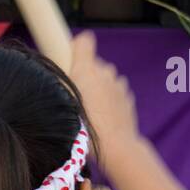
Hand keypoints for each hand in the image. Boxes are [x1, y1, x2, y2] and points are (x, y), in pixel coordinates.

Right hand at [68, 31, 139, 173]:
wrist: (116, 147)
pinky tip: (104, 118)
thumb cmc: (86, 129)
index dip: (76, 50)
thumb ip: (62, 83)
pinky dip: (109, 101)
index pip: (84, 41)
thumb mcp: (64, 104)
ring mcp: (119, 84)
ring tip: (92, 112)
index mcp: (86, 69)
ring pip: (105, 80)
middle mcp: (105, 71)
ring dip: (98, 90)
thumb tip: (63, 75)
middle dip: (86, 77)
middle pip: (94, 65)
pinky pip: (115, 93)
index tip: (71, 63)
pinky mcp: (128, 97)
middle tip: (77, 99)